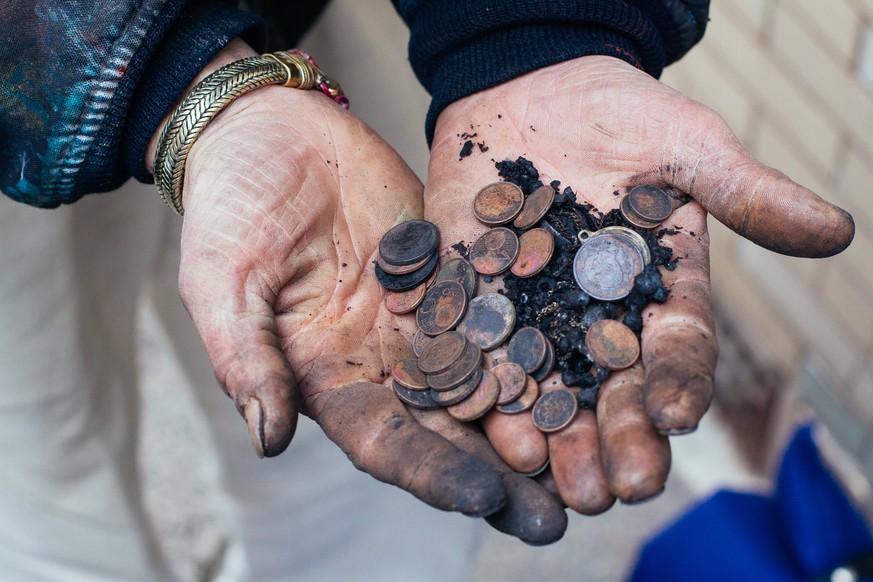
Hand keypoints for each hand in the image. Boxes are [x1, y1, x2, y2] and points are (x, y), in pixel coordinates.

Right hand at [150, 40, 565, 543]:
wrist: (270, 131)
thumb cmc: (230, 206)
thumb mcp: (221, 279)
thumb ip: (243, 355)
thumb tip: (268, 439)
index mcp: (329, 378)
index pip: (385, 441)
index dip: (431, 472)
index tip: (483, 499)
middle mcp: (383, 361)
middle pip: (447, 429)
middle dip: (498, 474)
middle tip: (555, 517)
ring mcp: (423, 319)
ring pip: (485, 381)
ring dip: (531, 423)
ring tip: (588, 458)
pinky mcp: (452, 274)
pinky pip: (500, 312)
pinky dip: (538, 344)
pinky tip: (585, 366)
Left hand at [426, 56, 853, 510]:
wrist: (530, 86)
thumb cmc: (618, 112)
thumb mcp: (686, 146)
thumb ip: (746, 192)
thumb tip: (836, 230)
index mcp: (652, 291)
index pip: (673, 349)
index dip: (677, 384)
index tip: (676, 418)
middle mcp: (591, 315)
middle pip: (607, 387)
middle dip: (612, 437)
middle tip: (617, 487)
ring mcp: (526, 309)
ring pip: (538, 383)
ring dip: (541, 432)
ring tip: (543, 475)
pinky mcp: (465, 292)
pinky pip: (465, 341)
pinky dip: (467, 378)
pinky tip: (468, 415)